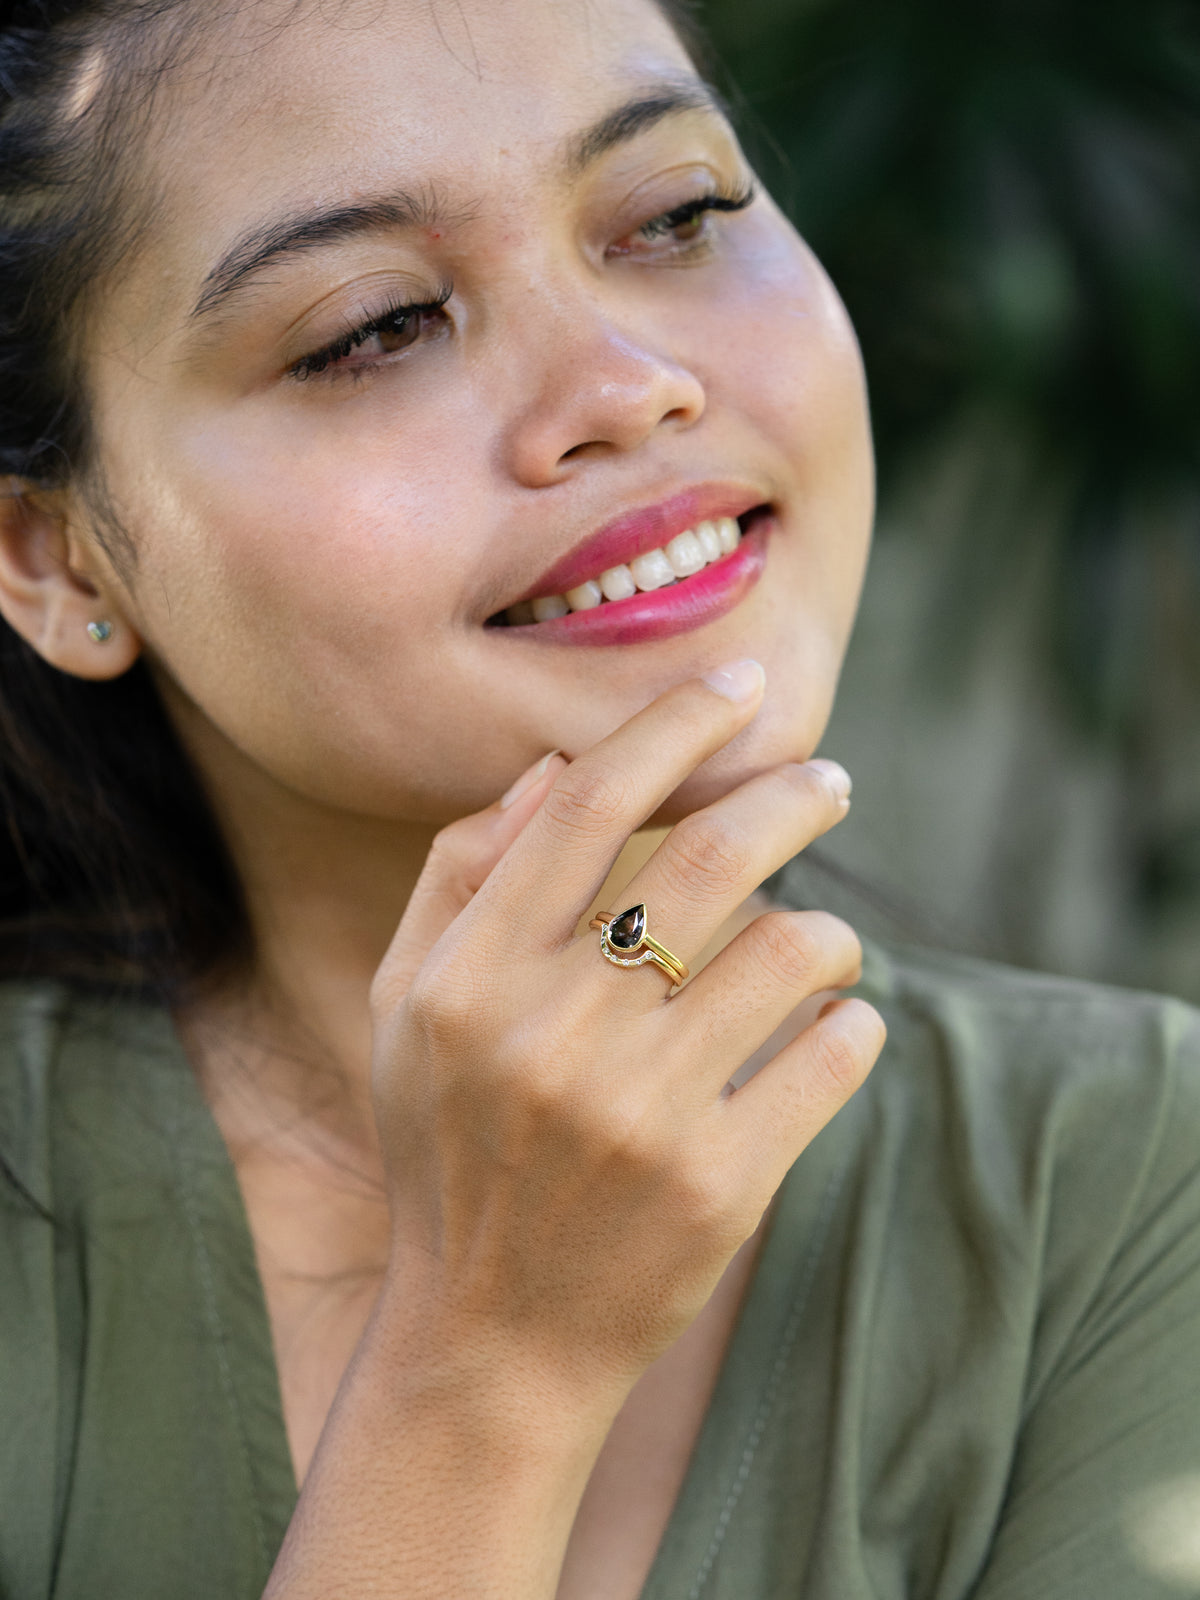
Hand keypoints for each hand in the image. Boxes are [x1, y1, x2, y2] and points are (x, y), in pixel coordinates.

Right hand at [368, 661, 885, 1413]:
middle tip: (829, 781)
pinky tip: (831, 1031)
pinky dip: (852, 1026)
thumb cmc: (450, 1154)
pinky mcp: (718, 1187)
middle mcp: (551, 1031)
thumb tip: (553, 767)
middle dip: (793, 796)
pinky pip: (832, 1059)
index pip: (590, 802)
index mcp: (470, 976)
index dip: (677, 724)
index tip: (740, 685)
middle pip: (712, 856)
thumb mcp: (406, 1012)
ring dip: (828, 928)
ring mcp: (639, 1112)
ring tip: (822, 943)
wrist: (491, 1340)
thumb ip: (460, 878)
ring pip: (793, 950)